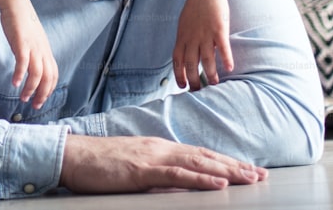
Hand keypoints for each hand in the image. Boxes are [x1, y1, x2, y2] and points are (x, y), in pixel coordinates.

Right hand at [0, 1, 57, 109]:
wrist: (17, 5)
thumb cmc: (23, 24)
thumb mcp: (34, 41)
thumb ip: (35, 53)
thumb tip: (32, 68)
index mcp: (46, 51)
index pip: (53, 75)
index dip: (49, 90)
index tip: (41, 100)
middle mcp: (42, 50)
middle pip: (48, 77)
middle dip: (42, 94)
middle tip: (34, 105)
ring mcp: (33, 46)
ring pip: (37, 73)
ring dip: (31, 88)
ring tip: (23, 98)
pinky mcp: (22, 42)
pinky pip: (23, 62)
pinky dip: (20, 74)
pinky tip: (15, 83)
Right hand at [59, 135, 266, 193]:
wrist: (72, 155)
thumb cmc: (98, 164)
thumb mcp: (132, 166)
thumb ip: (155, 173)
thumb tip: (176, 183)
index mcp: (159, 148)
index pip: (199, 154)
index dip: (225, 161)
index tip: (247, 169)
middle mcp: (160, 148)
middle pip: (205, 156)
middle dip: (235, 165)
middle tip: (261, 175)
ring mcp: (152, 157)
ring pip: (197, 162)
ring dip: (227, 170)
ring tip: (250, 178)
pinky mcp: (141, 169)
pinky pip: (176, 174)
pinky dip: (201, 177)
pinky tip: (219, 182)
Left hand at [173, 0, 233, 90]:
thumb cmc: (195, 8)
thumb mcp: (184, 24)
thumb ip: (185, 39)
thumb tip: (184, 53)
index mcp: (182, 37)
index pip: (177, 60)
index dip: (179, 74)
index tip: (182, 86)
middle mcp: (192, 38)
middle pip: (191, 64)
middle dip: (194, 80)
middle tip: (199, 91)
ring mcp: (205, 34)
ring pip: (206, 59)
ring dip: (210, 73)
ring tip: (215, 84)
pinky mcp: (219, 29)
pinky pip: (222, 47)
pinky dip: (226, 59)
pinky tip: (229, 68)